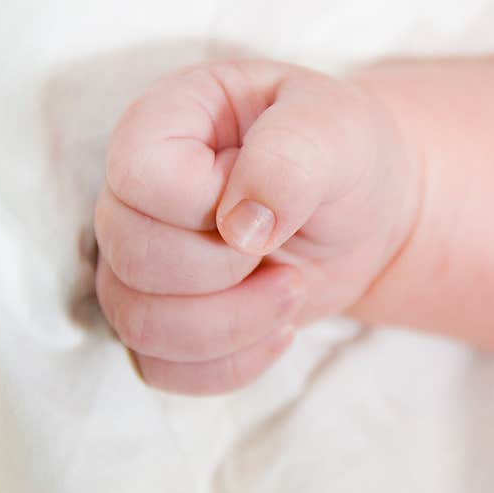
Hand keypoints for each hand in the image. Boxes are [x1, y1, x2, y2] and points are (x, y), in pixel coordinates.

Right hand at [94, 60, 417, 393]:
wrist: (362, 213)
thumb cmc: (343, 155)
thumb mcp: (337, 132)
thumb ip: (289, 160)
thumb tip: (239, 228)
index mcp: (166, 124)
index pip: (139, 177)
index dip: (204, 205)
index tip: (269, 201)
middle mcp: (138, 194)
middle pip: (131, 259)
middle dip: (224, 272)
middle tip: (287, 250)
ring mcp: (143, 261)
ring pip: (136, 324)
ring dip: (230, 326)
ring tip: (292, 291)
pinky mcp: (164, 317)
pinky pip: (159, 369)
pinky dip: (227, 365)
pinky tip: (280, 333)